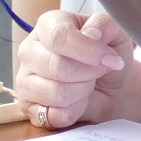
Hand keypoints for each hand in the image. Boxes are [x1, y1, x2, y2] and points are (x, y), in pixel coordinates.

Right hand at [12, 9, 134, 129]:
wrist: (106, 85)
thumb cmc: (106, 54)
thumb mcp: (115, 32)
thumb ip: (104, 25)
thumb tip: (92, 34)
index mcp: (47, 25)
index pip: (59, 36)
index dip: (88, 51)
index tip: (110, 59)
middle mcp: (29, 50)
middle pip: (58, 67)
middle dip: (89, 74)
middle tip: (100, 71)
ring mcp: (25, 80)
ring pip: (57, 93)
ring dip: (83, 92)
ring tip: (88, 84)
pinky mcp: (29, 108)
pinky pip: (55, 116)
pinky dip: (76, 111)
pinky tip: (79, 101)